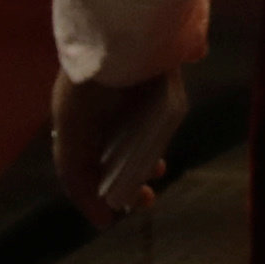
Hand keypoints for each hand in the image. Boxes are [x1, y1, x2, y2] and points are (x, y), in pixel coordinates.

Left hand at [51, 0, 208, 223]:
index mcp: (108, 90)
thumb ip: (179, 52)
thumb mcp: (164, 53)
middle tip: (149, 194)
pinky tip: (104, 219)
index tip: (159, 165)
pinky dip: (89, 203)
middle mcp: (87, 112)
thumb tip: (196, 49)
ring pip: (93, 169)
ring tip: (139, 203)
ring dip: (111, 193)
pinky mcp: (68, 142)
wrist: (116, 44)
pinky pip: (76, 179)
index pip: (118, 128)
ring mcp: (74, 127)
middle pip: (105, 152)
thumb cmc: (145, 44)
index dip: (138, 151)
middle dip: (129, 176)